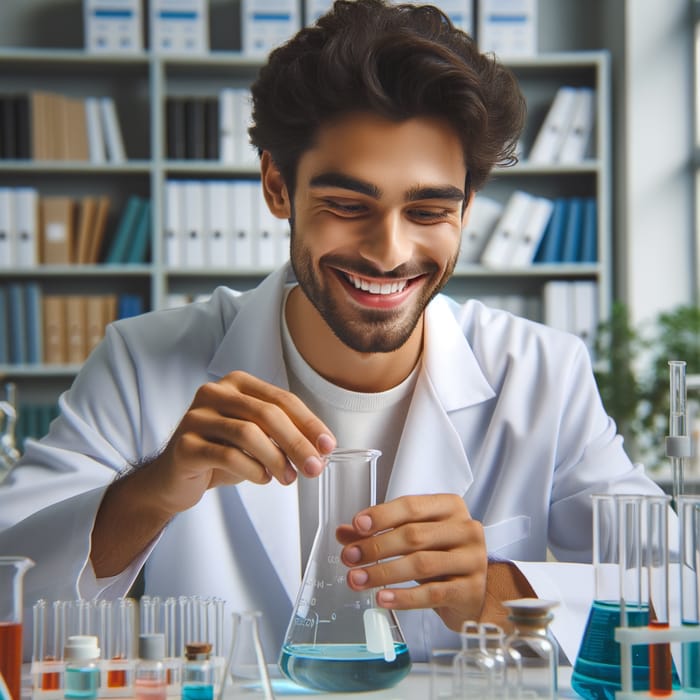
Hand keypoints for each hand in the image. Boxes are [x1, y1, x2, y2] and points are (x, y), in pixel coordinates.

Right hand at [144, 370, 335, 517]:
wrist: (173, 479)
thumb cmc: (219, 455)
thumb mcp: (256, 439)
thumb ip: (282, 435)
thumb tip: (320, 449)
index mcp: (236, 383)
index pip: (281, 399)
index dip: (309, 423)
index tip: (327, 445)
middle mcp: (214, 393)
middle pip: (267, 414)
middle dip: (297, 442)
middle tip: (314, 467)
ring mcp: (196, 416)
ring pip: (248, 433)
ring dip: (276, 459)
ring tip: (288, 478)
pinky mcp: (184, 444)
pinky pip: (227, 455)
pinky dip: (252, 469)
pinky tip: (262, 479)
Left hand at [336, 494, 486, 631]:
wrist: (473, 591)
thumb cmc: (442, 556)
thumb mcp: (414, 539)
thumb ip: (380, 532)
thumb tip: (345, 533)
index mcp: (449, 507)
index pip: (411, 506)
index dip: (382, 515)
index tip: (357, 525)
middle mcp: (465, 529)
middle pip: (414, 535)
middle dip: (376, 547)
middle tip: (349, 557)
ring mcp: (471, 559)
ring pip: (421, 564)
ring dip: (383, 572)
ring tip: (358, 579)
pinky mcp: (470, 590)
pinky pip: (431, 593)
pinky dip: (403, 597)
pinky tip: (382, 598)